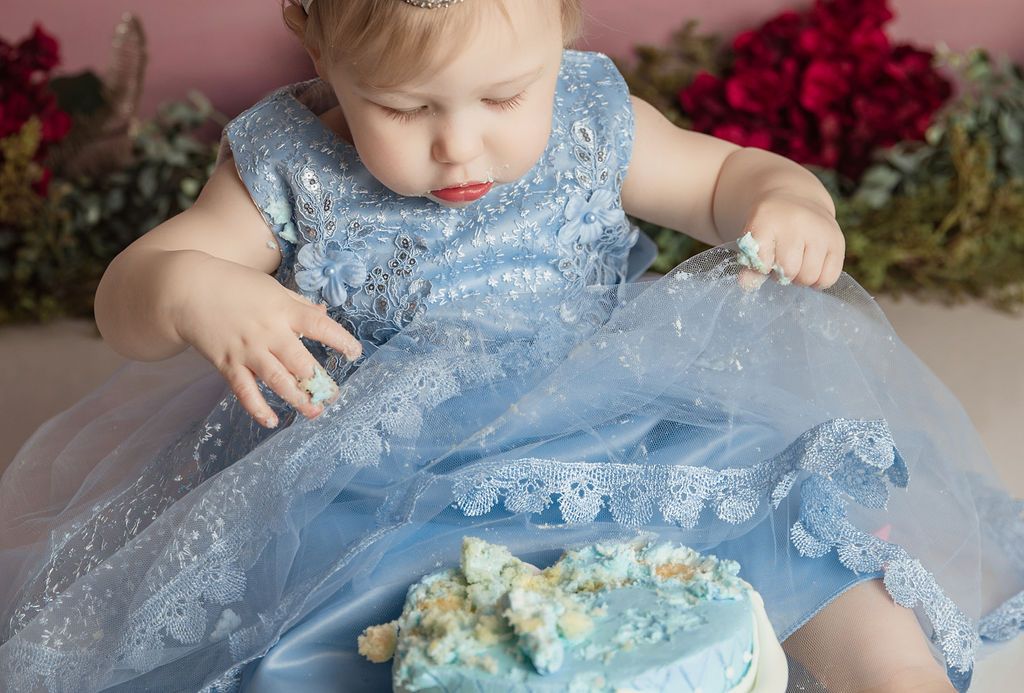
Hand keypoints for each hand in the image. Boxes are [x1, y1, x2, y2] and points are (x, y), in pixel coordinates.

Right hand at [172, 254, 362, 427]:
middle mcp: (269, 332)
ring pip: (277, 380)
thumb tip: (324, 315)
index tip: (355, 353)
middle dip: (319, 382)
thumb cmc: (235, 285)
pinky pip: (245, 391)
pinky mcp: (228, 364)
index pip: (319, 326)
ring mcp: (248, 350)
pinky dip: (258, 409)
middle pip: (300, 362)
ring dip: (297, 399)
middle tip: (334, 396)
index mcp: (283, 310)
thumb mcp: (272, 288)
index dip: (340, 340)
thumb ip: (299, 304)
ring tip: (314, 412)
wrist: (187, 290)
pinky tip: (272, 421)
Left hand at [735, 191, 845, 290]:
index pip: (761, 261)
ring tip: (796, 263)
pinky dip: (818, 280)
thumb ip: (749, 265)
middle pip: (789, 271)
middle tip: (780, 263)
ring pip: (809, 276)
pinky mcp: (837, 241)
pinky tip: (811, 266)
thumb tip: (748, 286)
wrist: (793, 199)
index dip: (760, 267)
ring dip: (800, 278)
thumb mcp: (753, 239)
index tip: (761, 259)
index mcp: (767, 220)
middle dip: (782, 275)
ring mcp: (820, 231)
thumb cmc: (769, 228)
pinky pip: (829, 278)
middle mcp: (797, 222)